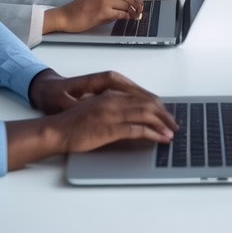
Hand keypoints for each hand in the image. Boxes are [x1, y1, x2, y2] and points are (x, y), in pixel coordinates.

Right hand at [10, 71, 176, 168]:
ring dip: (162, 124)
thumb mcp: (96, 107)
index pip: (142, 96)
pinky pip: (137, 130)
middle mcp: (114, 100)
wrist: (57, 130)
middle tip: (174, 124)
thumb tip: (132, 112)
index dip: (157, 105)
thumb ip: (113, 106)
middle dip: (164, 114)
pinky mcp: (110, 129)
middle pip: (148, 104)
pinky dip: (152, 134)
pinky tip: (160, 139)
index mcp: (111, 93)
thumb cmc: (74, 121)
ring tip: (171, 132)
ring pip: (145, 115)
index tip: (166, 113)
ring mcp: (112, 114)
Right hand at [44, 0, 144, 34]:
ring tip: (133, 17)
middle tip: (139, 13)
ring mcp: (105, 0)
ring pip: (127, 6)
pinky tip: (125, 19)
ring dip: (132, 13)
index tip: (140, 5)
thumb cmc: (81, 9)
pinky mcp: (103, 11)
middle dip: (138, 6)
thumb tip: (129, 5)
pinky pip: (121, 14)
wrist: (66, 16)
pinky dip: (125, 17)